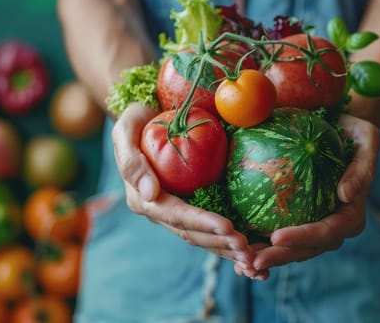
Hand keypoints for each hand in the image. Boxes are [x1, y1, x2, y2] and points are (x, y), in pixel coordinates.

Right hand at [112, 103, 256, 268]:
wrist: (145, 120)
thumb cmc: (135, 121)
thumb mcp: (125, 132)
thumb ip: (132, 161)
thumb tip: (150, 193)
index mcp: (144, 199)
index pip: (177, 215)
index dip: (202, 223)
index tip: (228, 227)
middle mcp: (160, 212)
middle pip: (193, 234)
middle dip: (221, 243)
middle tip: (249, 250)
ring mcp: (176, 213)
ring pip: (204, 239)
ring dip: (228, 250)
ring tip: (253, 258)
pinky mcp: (192, 208)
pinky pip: (211, 231)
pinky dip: (229, 244)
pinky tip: (251, 254)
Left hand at [234, 114, 379, 278]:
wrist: (341, 131)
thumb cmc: (354, 131)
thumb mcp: (367, 139)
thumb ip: (362, 167)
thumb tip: (346, 195)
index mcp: (352, 214)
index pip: (328, 232)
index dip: (303, 238)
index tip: (276, 236)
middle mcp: (335, 227)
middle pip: (307, 249)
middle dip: (280, 257)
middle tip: (252, 260)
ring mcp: (317, 228)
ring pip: (292, 250)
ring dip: (268, 257)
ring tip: (241, 262)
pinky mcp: (301, 222)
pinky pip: (281, 237)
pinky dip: (262, 244)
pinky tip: (237, 247)